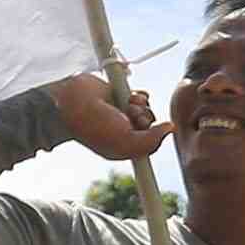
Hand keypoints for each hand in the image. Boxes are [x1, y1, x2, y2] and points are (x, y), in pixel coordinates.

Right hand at [53, 71, 171, 162]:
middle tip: (133, 115)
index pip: (151, 145)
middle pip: (152, 126)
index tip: (146, 130)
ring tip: (128, 105)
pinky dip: (140, 96)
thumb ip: (151, 140)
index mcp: (124, 148)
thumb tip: (171, 128)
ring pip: (148, 110)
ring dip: (142, 106)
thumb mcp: (124, 141)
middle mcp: (125, 133)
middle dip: (146, 118)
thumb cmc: (94, 124)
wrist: (73, 99)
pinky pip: (142, 98)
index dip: (154, 137)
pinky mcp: (122, 98)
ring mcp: (123, 115)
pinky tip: (130, 97)